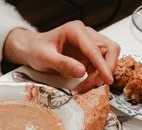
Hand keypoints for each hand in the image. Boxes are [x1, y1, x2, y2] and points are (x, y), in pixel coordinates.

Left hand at [3, 21, 119, 92]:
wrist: (31, 50)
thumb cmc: (36, 49)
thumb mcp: (45, 57)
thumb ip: (63, 64)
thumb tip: (81, 72)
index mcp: (76, 30)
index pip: (95, 49)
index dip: (102, 65)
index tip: (107, 78)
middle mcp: (86, 35)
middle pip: (110, 50)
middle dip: (106, 69)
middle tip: (97, 84)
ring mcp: (89, 44)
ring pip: (108, 58)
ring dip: (101, 75)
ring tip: (87, 86)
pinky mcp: (89, 55)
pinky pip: (100, 66)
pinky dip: (96, 77)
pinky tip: (85, 83)